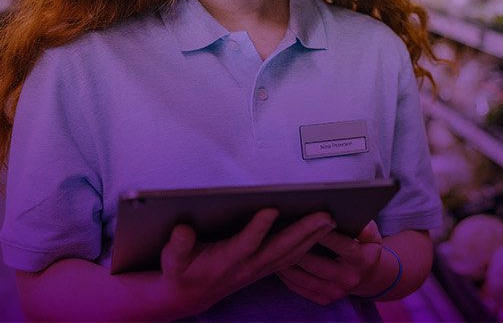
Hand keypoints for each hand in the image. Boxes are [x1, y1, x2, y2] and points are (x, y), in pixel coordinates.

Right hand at [157, 209, 335, 316]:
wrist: (189, 294)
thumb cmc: (180, 271)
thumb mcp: (172, 259)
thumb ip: (178, 245)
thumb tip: (182, 230)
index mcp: (226, 261)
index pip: (245, 244)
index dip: (257, 229)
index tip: (270, 209)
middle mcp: (247, 266)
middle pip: (281, 248)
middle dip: (303, 231)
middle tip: (324, 214)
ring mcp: (259, 269)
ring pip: (292, 254)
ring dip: (312, 238)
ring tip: (331, 220)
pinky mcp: (265, 268)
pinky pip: (292, 258)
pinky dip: (309, 245)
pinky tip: (321, 233)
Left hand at [275, 221, 386, 305]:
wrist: (368, 275)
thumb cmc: (364, 246)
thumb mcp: (371, 235)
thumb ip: (365, 225)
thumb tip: (353, 215)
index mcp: (363, 260)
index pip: (341, 245)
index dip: (323, 233)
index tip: (307, 220)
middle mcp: (350, 279)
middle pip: (318, 264)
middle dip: (298, 248)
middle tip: (279, 232)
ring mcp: (336, 292)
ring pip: (304, 278)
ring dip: (286, 263)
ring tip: (272, 246)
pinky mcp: (325, 300)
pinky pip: (299, 288)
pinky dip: (285, 275)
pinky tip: (276, 262)